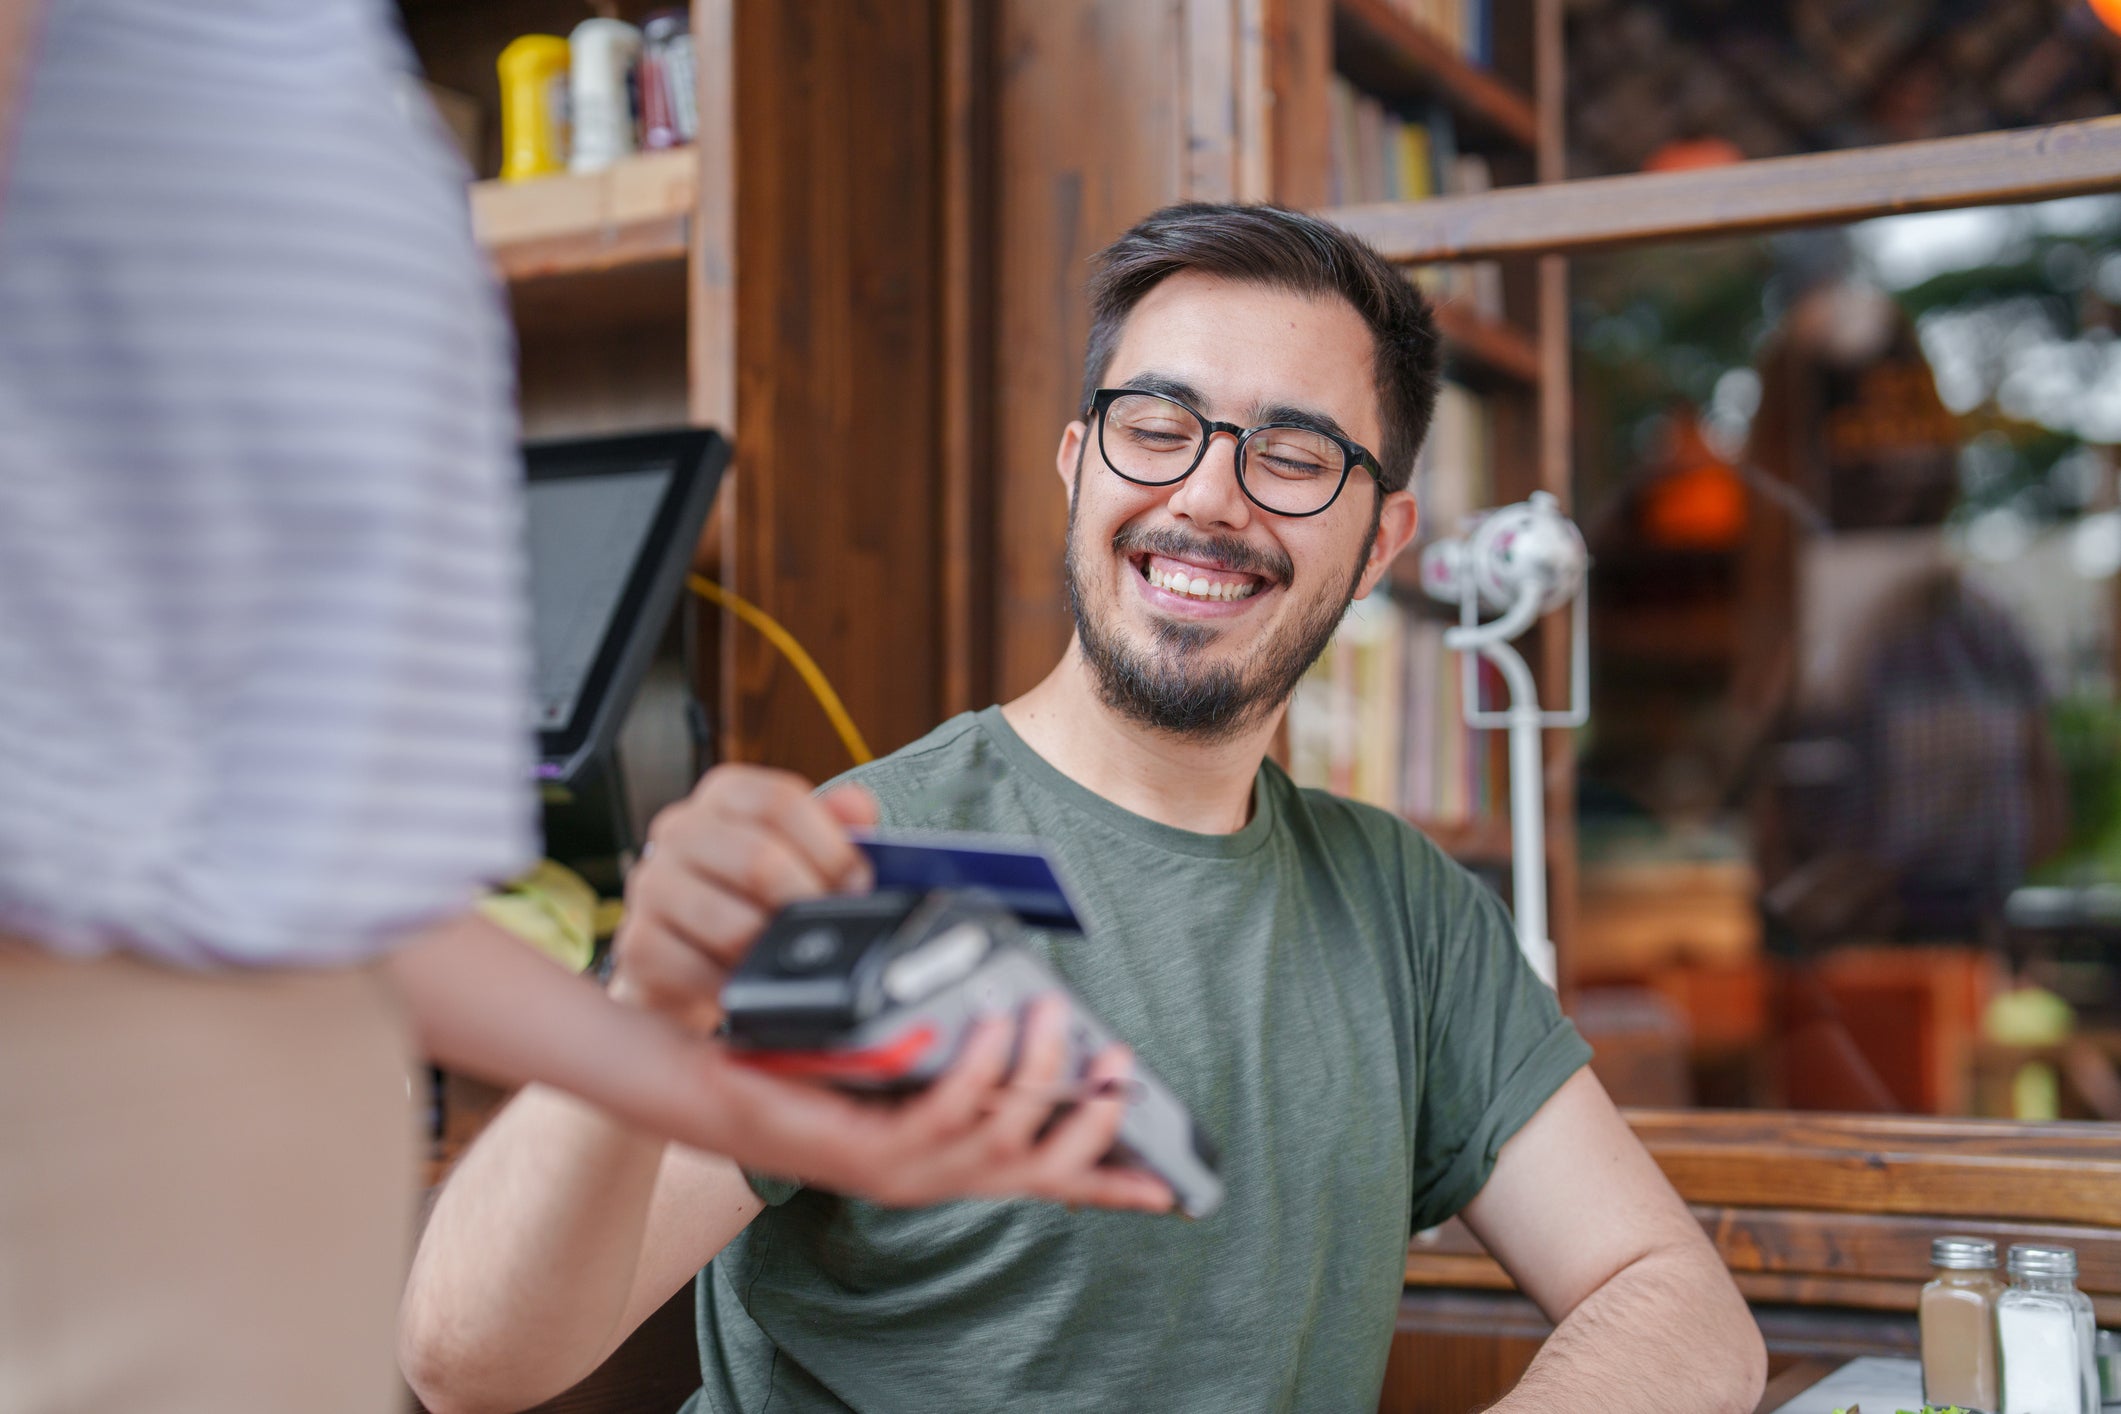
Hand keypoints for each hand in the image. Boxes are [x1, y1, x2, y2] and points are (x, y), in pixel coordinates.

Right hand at [612, 764, 876, 1031]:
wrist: (691, 962)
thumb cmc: (753, 900)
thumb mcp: (801, 856)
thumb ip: (834, 828)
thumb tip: (856, 805)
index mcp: (724, 796)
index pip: (779, 801)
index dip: (830, 848)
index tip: (856, 885)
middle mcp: (680, 829)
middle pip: (758, 859)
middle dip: (807, 904)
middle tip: (831, 929)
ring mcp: (652, 884)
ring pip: (732, 923)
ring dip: (773, 952)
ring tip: (790, 959)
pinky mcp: (638, 943)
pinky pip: (698, 970)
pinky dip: (736, 985)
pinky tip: (751, 983)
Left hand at [686, 995, 1174, 1212]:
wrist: (717, 1084)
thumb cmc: (813, 1065)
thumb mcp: (901, 1053)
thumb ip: (960, 1042)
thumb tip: (1017, 1004)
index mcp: (952, 1156)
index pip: (1045, 1182)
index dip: (1109, 1186)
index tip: (1170, 1187)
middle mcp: (935, 1174)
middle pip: (1040, 1168)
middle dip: (1089, 1119)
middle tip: (1117, 1064)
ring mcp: (902, 1169)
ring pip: (999, 1140)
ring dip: (1034, 1073)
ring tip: (1050, 1012)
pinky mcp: (864, 1152)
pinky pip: (939, 1117)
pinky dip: (971, 1072)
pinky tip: (981, 1029)